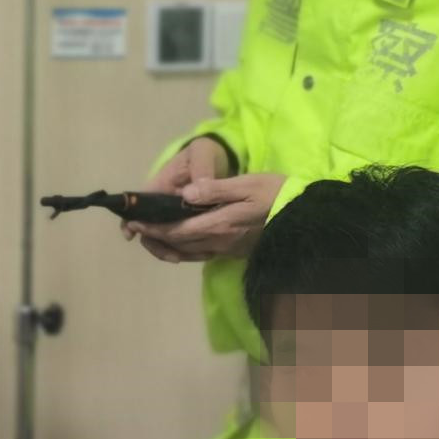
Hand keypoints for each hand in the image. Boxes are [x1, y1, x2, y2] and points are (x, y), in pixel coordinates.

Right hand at [125, 138, 232, 257]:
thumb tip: (192, 193)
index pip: (138, 205)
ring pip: (163, 238)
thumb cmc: (204, 153)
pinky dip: (186, 249)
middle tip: (174, 256)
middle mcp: (161, 204)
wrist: (219, 157)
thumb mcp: (202, 153)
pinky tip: (201, 254)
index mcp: (159, 187)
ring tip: (184, 258)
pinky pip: (181, 240)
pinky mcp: (187, 222)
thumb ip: (201, 170)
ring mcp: (173, 215)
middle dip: (156, 244)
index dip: (131, 221)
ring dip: (170, 250)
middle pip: (148, 228)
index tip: (131, 234)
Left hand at [131, 172, 283, 261]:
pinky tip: (180, 242)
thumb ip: (216, 189)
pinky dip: (185, 250)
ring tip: (151, 234)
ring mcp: (228, 249)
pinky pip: (202, 254)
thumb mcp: (247, 184)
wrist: (304, 216)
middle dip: (155, 236)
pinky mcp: (234, 251)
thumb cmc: (277, 194)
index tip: (134, 222)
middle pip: (179, 244)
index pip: (177, 231)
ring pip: (189, 252)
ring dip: (167, 245)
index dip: (153, 228)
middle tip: (135, 226)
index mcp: (220, 224)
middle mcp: (220, 241)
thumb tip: (186, 194)